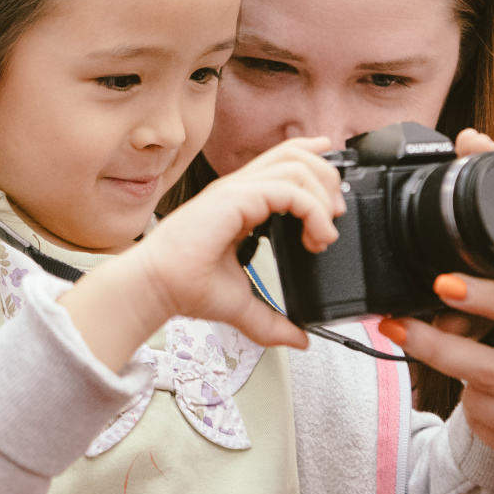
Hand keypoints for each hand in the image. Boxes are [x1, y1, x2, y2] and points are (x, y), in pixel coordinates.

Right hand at [61, 138, 342, 368]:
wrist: (158, 287)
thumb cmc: (185, 286)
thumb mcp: (242, 303)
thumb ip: (272, 320)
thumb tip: (299, 338)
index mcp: (239, 202)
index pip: (281, 162)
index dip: (312, 161)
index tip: (332, 185)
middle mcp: (238, 189)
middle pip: (294, 155)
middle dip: (326, 181)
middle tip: (335, 216)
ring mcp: (236, 190)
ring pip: (295, 166)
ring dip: (322, 196)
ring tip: (326, 231)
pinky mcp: (235, 199)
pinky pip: (288, 190)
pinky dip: (312, 211)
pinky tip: (316, 237)